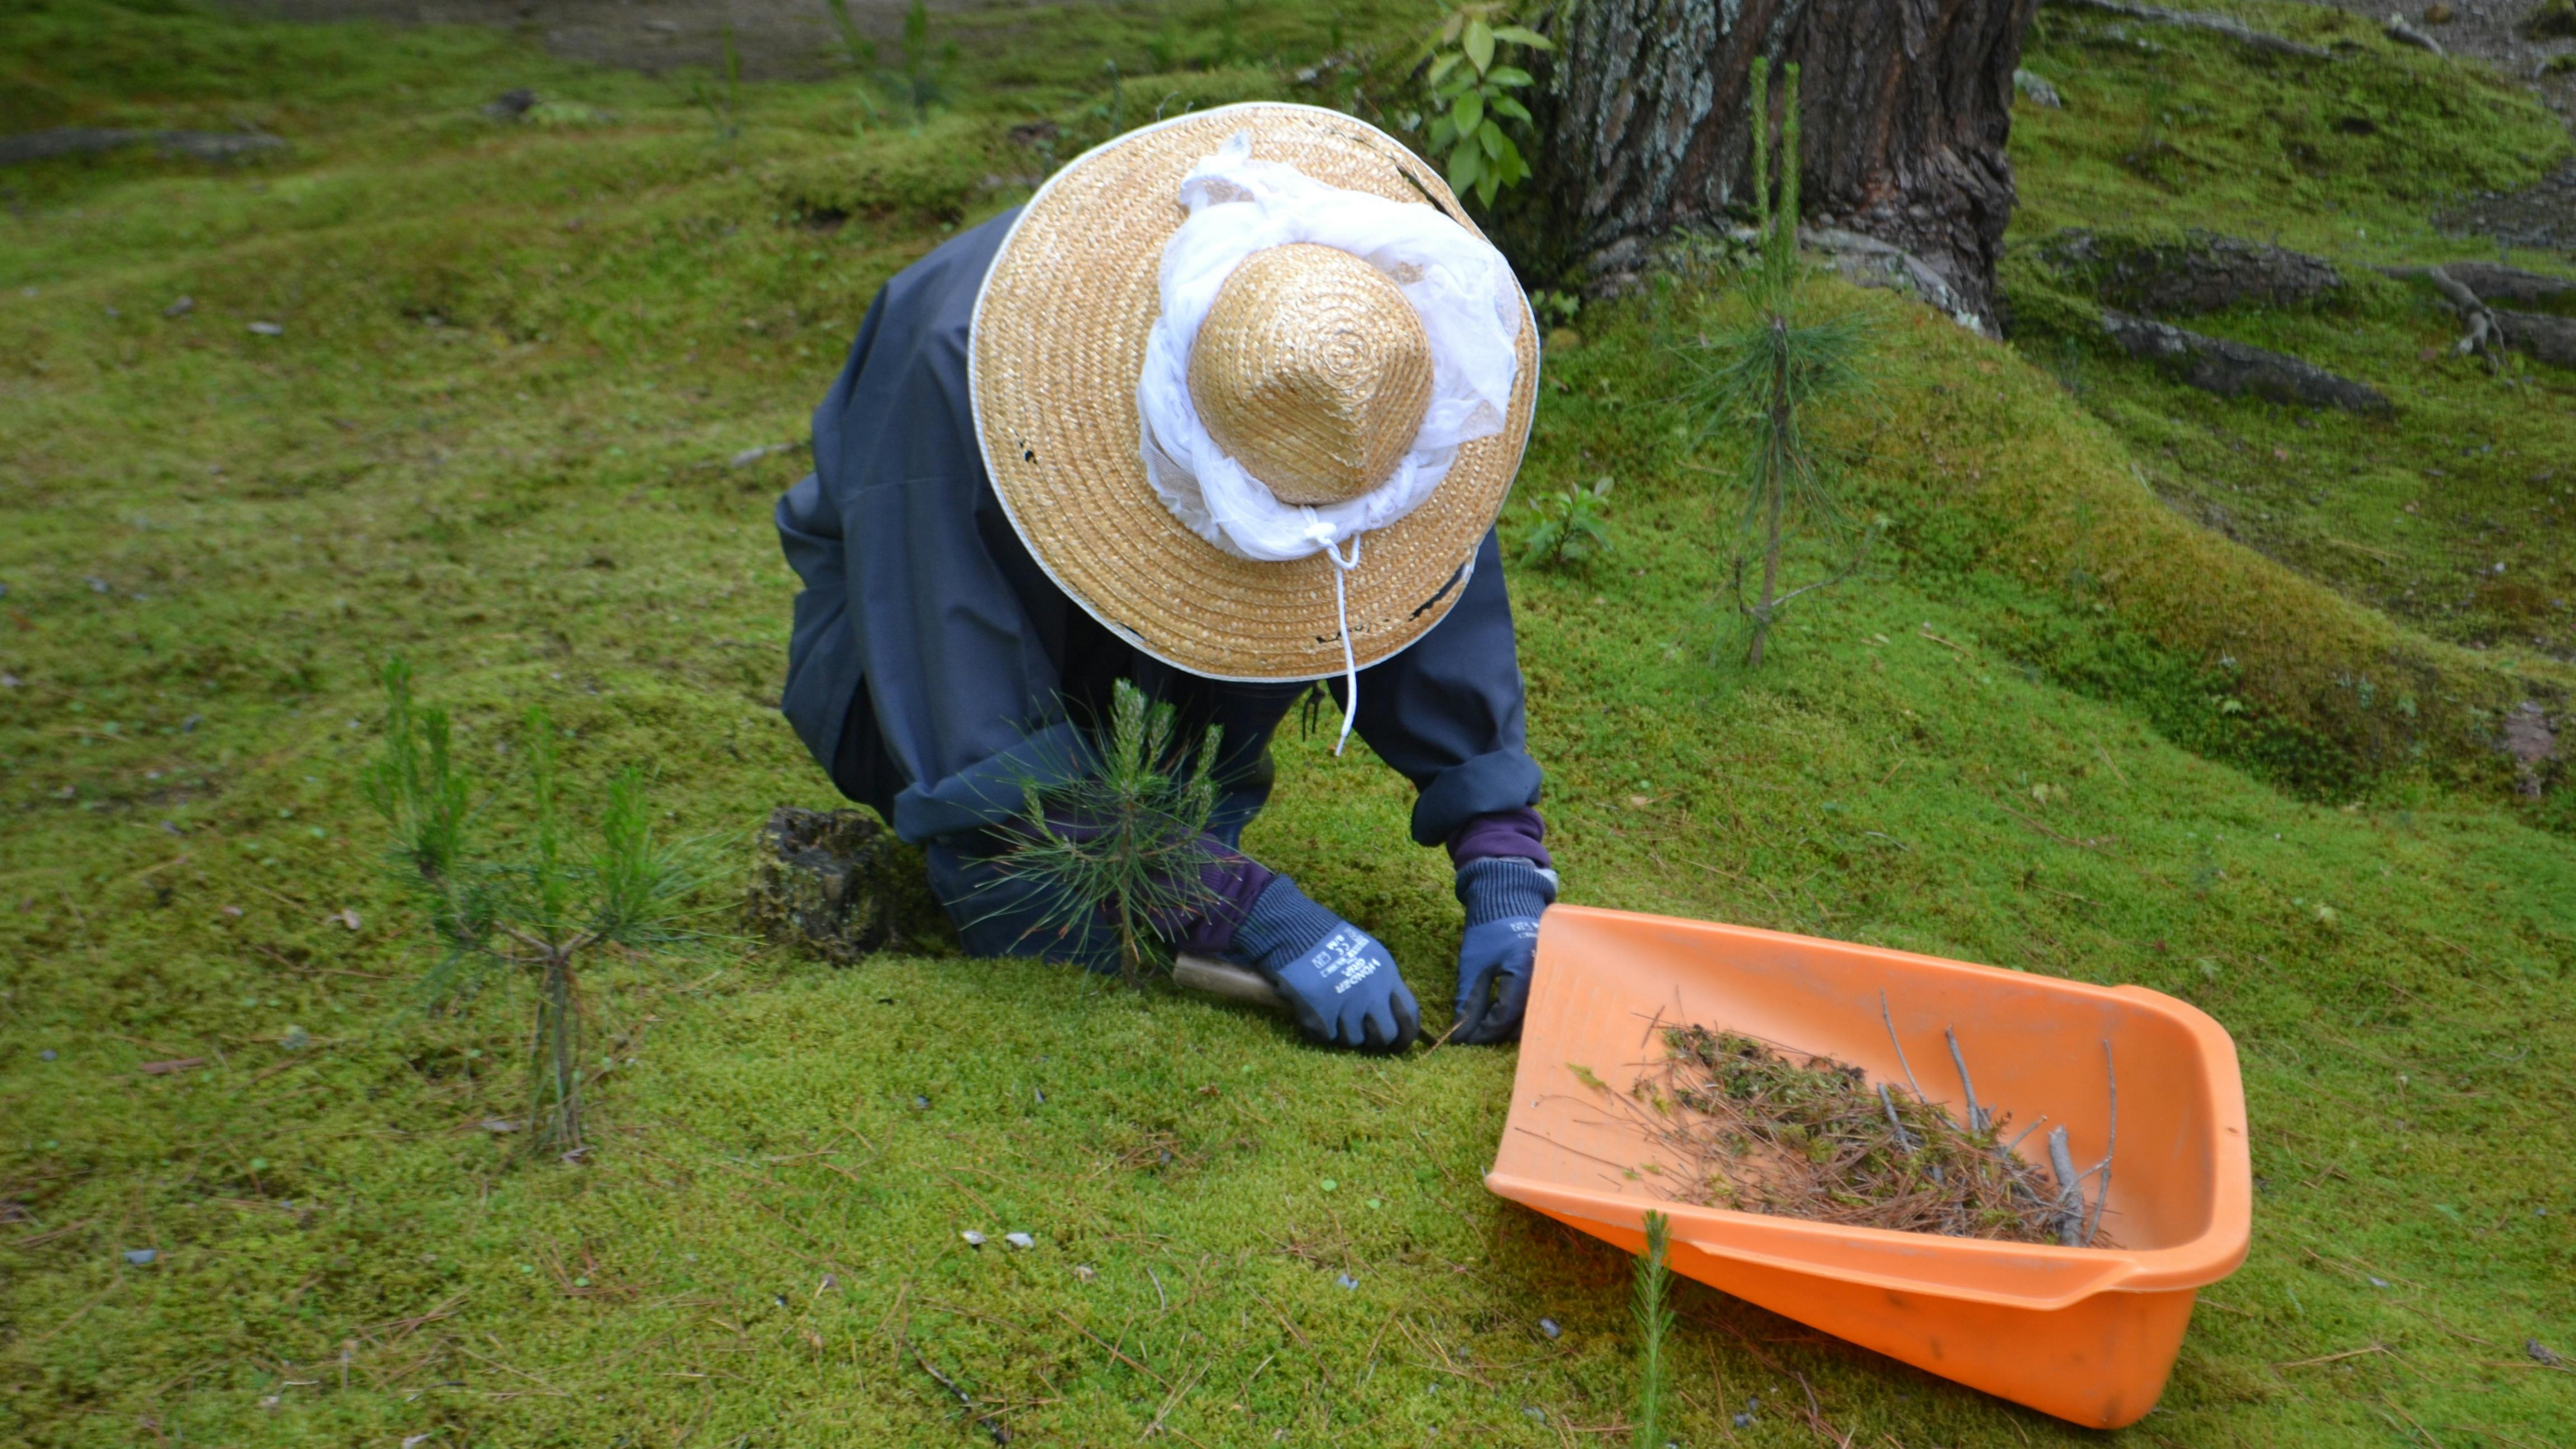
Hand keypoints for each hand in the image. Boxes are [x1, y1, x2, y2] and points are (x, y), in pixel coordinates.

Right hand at [1227, 876, 1420, 1051]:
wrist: (1293, 931)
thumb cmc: (1331, 942)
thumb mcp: (1368, 954)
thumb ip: (1382, 983)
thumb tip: (1392, 1016)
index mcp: (1385, 974)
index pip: (1409, 1015)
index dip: (1406, 1036)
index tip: (1398, 1045)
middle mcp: (1370, 992)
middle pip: (1385, 1035)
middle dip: (1374, 1040)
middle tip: (1362, 1034)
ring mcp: (1345, 1004)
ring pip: (1354, 1040)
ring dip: (1343, 1033)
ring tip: (1331, 1012)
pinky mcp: (1320, 1014)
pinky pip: (1326, 1037)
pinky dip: (1319, 1029)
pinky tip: (1314, 1010)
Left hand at [1452, 915, 1538, 1043]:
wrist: (1507, 904)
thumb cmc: (1487, 932)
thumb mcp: (1472, 967)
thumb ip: (1469, 1002)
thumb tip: (1462, 1036)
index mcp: (1524, 969)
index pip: (1506, 1014)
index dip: (1484, 1031)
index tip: (1464, 1039)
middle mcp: (1544, 977)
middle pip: (1525, 1021)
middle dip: (1498, 1033)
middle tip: (1475, 1036)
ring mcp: (1550, 978)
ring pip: (1533, 1017)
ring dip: (1510, 1027)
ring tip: (1486, 1027)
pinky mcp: (1550, 979)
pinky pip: (1537, 1005)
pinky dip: (1520, 1015)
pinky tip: (1502, 1017)